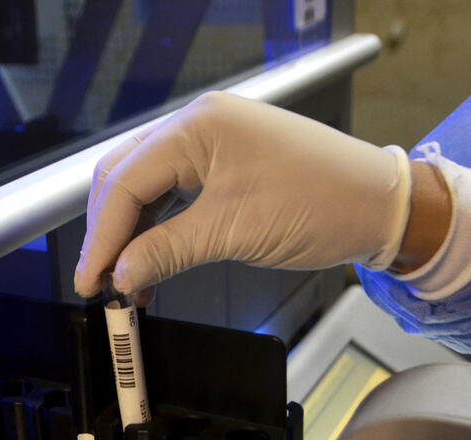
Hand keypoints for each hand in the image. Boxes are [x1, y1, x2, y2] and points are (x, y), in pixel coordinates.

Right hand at [74, 92, 412, 296]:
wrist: (382, 206)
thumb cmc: (322, 205)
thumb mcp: (234, 232)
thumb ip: (166, 251)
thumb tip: (119, 277)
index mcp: (198, 126)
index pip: (125, 182)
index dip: (101, 237)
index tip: (89, 282)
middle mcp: (197, 125)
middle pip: (125, 178)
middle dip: (108, 233)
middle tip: (99, 282)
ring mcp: (210, 142)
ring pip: (145, 188)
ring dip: (131, 235)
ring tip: (126, 282)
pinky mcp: (222, 162)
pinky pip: (172, 194)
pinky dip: (157, 230)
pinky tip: (152, 265)